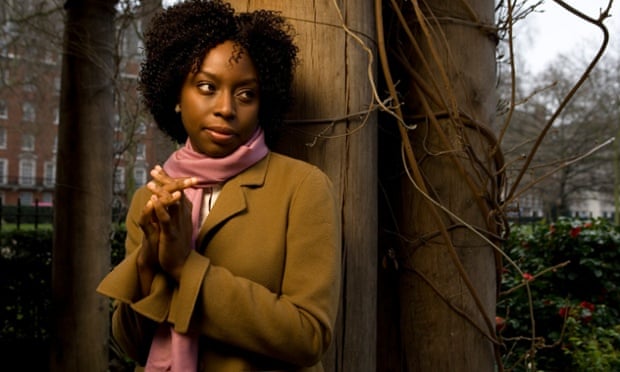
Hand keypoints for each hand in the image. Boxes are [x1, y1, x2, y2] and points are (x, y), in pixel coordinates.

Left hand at [144, 165, 196, 281]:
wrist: (183, 266)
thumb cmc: (178, 247)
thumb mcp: (178, 227)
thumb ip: (175, 214)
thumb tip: (171, 201)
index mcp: (184, 214)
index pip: (178, 191)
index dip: (169, 179)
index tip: (159, 170)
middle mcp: (183, 217)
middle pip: (176, 193)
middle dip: (165, 180)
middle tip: (154, 170)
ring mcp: (178, 225)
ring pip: (171, 204)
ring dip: (161, 191)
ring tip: (150, 183)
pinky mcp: (171, 235)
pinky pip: (166, 219)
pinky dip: (160, 208)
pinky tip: (153, 200)